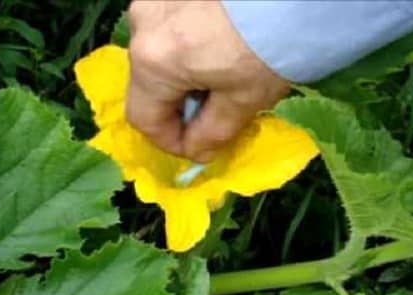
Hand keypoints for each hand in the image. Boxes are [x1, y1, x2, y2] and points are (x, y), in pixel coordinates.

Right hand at [126, 0, 289, 161]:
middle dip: (179, 106)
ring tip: (221, 75)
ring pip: (159, 53)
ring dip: (183, 74)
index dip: (170, 141)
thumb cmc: (269, 47)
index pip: (143, 117)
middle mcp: (143, 26)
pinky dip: (189, 45)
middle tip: (216, 112)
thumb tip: (197, 150)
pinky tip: (220, 45)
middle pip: (149, 82)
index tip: (198, 147)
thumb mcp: (244, 100)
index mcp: (154, 61)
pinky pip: (170, 26)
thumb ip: (212, 132)